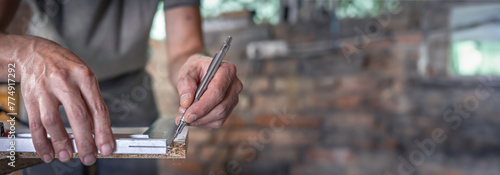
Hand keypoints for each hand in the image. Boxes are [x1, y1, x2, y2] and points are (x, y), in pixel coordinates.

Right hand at [9, 35, 113, 164]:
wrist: (36, 52)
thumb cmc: (65, 67)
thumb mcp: (85, 77)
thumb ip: (92, 102)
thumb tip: (101, 131)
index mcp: (85, 76)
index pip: (98, 108)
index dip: (103, 131)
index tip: (107, 147)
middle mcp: (65, 81)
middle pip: (78, 116)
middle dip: (85, 141)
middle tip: (89, 156)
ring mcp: (46, 89)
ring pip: (53, 121)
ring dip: (61, 143)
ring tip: (68, 156)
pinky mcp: (30, 97)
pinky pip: (35, 124)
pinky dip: (42, 142)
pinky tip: (48, 152)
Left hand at [175, 54, 242, 128]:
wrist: (198, 74)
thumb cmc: (195, 70)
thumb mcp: (187, 72)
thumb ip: (185, 85)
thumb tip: (186, 102)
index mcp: (227, 70)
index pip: (217, 91)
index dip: (203, 105)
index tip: (188, 115)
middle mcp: (234, 85)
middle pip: (221, 107)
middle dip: (201, 115)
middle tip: (183, 117)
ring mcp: (234, 98)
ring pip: (219, 116)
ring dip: (200, 120)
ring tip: (185, 115)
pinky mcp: (229, 109)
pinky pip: (217, 121)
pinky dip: (203, 122)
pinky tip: (194, 117)